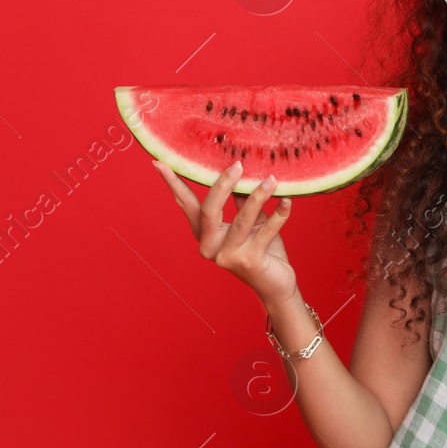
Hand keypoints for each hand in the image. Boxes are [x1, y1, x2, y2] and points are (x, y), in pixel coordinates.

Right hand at [151, 158, 298, 305]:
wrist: (276, 284)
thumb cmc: (262, 249)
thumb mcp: (250, 221)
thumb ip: (242, 200)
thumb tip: (241, 170)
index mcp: (205, 234)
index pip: (187, 204)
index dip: (174, 184)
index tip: (160, 163)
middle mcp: (210, 246)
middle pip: (209, 210)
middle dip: (222, 184)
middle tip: (238, 164)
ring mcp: (227, 256)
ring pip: (242, 219)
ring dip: (258, 196)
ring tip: (271, 179)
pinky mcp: (249, 262)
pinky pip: (266, 231)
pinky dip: (279, 215)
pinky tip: (286, 201)